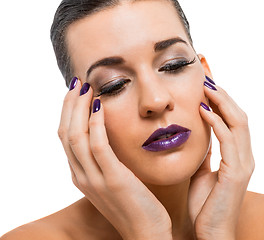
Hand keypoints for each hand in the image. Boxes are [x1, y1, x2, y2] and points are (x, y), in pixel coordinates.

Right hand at [57, 79, 171, 239]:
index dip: (69, 113)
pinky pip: (97, 146)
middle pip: (65, 133)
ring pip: (76, 137)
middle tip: (78, 83)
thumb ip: (109, 161)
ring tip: (87, 88)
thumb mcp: (116, 180)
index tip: (78, 93)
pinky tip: (101, 106)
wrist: (147, 233)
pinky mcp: (113, 180)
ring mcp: (94, 180)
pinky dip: (96, 124)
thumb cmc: (137, 205)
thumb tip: (112, 137)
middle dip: (70, 106)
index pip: (66, 138)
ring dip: (79, 109)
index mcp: (82, 176)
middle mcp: (82, 176)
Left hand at [188, 78, 254, 239]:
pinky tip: (203, 110)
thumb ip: (204, 153)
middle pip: (238, 114)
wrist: (210, 234)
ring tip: (206, 85)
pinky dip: (216, 122)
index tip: (206, 80)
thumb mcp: (202, 173)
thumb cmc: (205, 206)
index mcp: (236, 156)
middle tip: (206, 74)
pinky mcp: (236, 173)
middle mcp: (244, 156)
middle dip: (223, 93)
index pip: (231, 119)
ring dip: (222, 101)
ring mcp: (243, 164)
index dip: (221, 99)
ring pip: (239, 122)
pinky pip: (229, 140)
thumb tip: (197, 134)